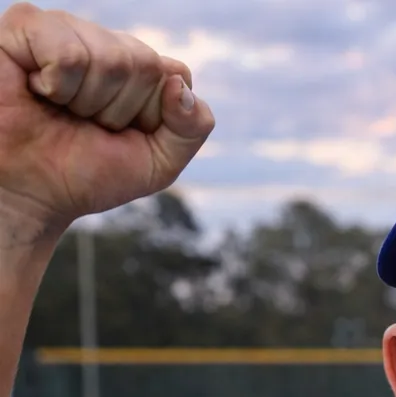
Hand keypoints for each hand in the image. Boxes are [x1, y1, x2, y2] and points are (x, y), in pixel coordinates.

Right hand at [0, 3, 213, 236]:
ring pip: (109, 58)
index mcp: (135, 66)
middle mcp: (102, 40)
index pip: (173, 75)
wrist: (29, 192)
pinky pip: (67, 52)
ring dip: (85, 101)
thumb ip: (191, 129)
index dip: (149, 117)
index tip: (118, 134)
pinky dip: (57, 86)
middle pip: (144, 63)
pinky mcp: (24, 25)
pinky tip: (37, 90)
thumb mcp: (157, 165)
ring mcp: (64, 28)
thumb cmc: (84, 174)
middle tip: (83, 124)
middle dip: (117, 110)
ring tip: (58, 109)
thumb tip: (180, 82)